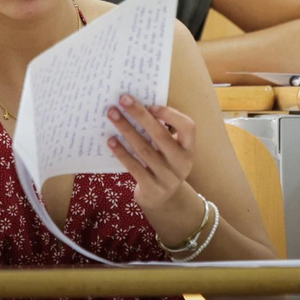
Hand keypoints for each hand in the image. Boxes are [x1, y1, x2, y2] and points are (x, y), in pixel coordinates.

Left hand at [107, 94, 196, 219]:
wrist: (163, 200)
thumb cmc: (163, 164)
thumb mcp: (170, 150)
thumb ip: (161, 131)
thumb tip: (137, 105)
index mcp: (189, 149)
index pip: (188, 127)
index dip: (170, 114)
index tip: (151, 104)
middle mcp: (182, 163)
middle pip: (160, 135)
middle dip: (140, 115)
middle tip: (123, 99)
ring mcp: (168, 178)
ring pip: (144, 149)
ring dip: (126, 129)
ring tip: (112, 115)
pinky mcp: (152, 189)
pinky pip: (134, 167)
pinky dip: (121, 152)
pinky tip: (111, 141)